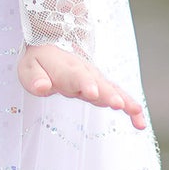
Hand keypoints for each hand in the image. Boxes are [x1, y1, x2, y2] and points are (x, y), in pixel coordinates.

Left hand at [17, 44, 147, 125]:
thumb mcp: (28, 69)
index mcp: (66, 68)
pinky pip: (119, 96)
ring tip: (135, 111)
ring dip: (124, 99)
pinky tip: (140, 123)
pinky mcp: (103, 86)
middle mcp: (85, 72)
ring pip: (112, 88)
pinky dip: (130, 108)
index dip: (85, 84)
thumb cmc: (39, 62)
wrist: (51, 47)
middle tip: (118, 104)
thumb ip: (35, 79)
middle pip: (99, 83)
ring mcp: (96, 78)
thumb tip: (42, 87)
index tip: (92, 93)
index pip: (76, 76)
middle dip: (108, 93)